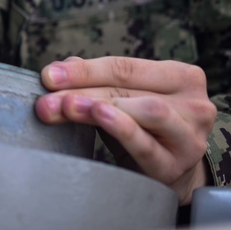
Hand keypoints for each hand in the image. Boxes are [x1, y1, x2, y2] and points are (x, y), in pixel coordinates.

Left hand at [34, 56, 215, 203]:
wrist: (170, 173)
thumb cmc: (143, 127)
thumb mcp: (123, 98)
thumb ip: (96, 81)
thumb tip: (61, 68)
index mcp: (181, 76)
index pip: (125, 67)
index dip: (84, 70)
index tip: (48, 75)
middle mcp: (193, 103)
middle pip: (126, 89)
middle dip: (80, 91)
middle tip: (46, 100)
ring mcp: (188, 136)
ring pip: (142, 111)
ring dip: (98, 106)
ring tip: (67, 107)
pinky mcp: (177, 164)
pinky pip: (146, 144)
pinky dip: (121, 129)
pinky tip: (99, 117)